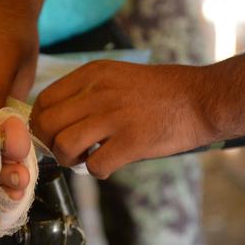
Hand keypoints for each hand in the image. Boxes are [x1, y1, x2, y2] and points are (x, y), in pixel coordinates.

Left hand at [31, 60, 210, 178]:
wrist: (204, 98)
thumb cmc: (162, 92)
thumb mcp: (118, 77)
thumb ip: (88, 94)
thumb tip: (58, 122)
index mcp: (94, 73)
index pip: (44, 100)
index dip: (41, 123)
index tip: (53, 134)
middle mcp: (99, 91)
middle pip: (48, 124)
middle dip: (51, 144)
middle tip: (69, 151)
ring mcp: (115, 116)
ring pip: (64, 146)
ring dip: (70, 160)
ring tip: (87, 159)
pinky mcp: (132, 141)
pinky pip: (95, 165)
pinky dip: (97, 171)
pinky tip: (110, 165)